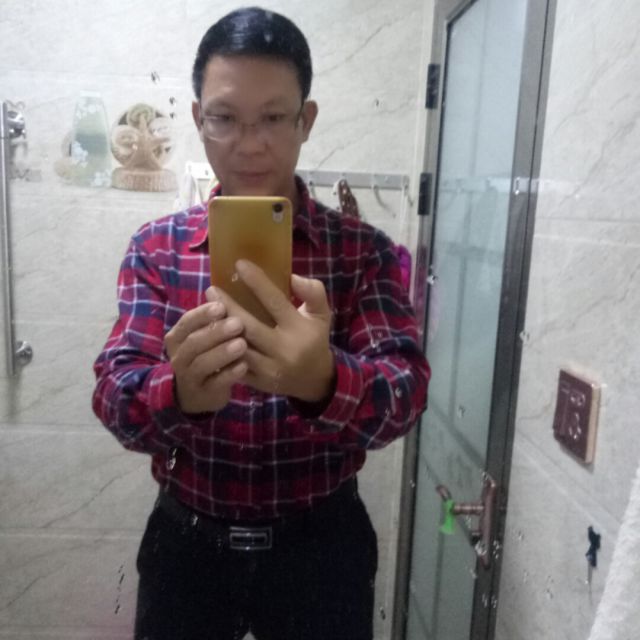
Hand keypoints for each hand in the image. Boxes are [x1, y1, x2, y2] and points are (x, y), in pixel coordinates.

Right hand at [164, 299, 247, 413]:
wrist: (195, 394)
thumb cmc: (205, 355)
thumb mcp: (204, 336)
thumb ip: (212, 319)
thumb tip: (225, 291)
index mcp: (178, 337)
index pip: (187, 322)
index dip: (203, 314)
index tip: (222, 306)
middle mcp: (179, 356)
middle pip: (194, 342)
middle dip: (216, 332)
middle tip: (239, 323)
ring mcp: (189, 377)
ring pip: (202, 364)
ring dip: (222, 353)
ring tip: (242, 344)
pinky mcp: (203, 393)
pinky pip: (215, 384)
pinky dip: (229, 375)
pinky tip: (244, 366)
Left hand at [209, 260, 334, 402]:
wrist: (314, 380)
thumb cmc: (314, 339)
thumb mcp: (321, 314)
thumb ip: (313, 292)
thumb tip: (292, 277)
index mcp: (298, 329)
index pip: (275, 301)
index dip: (257, 281)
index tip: (239, 264)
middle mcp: (283, 349)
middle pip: (249, 326)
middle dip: (227, 307)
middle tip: (211, 290)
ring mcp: (269, 368)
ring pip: (238, 348)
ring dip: (220, 330)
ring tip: (207, 312)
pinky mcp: (257, 382)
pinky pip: (233, 366)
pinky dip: (220, 351)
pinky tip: (209, 336)